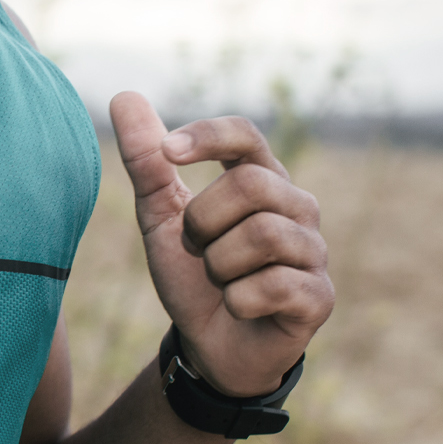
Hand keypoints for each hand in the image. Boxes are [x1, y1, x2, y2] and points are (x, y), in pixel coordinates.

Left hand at [108, 92, 333, 398]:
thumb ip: (146, 162)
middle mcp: (297, 207)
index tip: (169, 153)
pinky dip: (237, 298)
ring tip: (219, 279)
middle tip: (196, 248)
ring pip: (262, 235)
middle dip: (204, 220)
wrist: (209, 347)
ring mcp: (313, 252)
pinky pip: (272, 285)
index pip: (246, 134)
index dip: (208, 136)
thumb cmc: (193, 276)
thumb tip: (124, 95)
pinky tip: (238, 306)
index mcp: (261, 179)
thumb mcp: (160, 217)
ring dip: (218, 264)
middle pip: (251, 185)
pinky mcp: (319, 297)